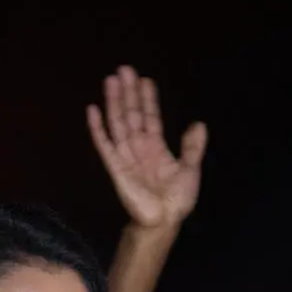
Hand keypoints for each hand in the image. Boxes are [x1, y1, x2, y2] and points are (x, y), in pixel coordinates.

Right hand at [86, 66, 207, 228]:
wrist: (163, 221)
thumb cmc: (177, 200)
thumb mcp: (190, 170)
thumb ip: (192, 147)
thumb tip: (199, 123)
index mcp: (157, 147)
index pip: (151, 117)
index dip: (148, 98)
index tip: (144, 79)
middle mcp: (139, 147)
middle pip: (132, 114)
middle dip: (128, 92)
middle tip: (124, 69)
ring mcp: (125, 156)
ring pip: (118, 123)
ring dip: (114, 101)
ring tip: (111, 80)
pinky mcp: (114, 167)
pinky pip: (104, 144)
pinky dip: (97, 128)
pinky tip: (92, 109)